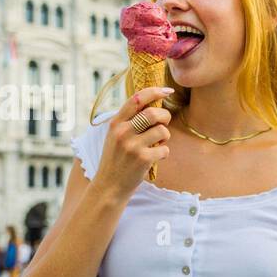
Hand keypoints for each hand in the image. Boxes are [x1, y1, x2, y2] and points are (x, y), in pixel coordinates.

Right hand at [93, 87, 172, 201]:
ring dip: (165, 137)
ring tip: (157, 143)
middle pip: (154, 113)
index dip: (154, 91)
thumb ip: (129, 121)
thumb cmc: (116, 159)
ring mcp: (133, 146)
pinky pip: (165, 149)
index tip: (167, 90)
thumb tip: (152, 103)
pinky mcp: (143, 159)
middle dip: (165, 116)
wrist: (109, 186)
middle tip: (164, 123)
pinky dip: (164, 153)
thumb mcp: (115, 136)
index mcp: (115, 123)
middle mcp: (123, 132)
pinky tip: (155, 157)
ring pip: (163, 131)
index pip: (137, 99)